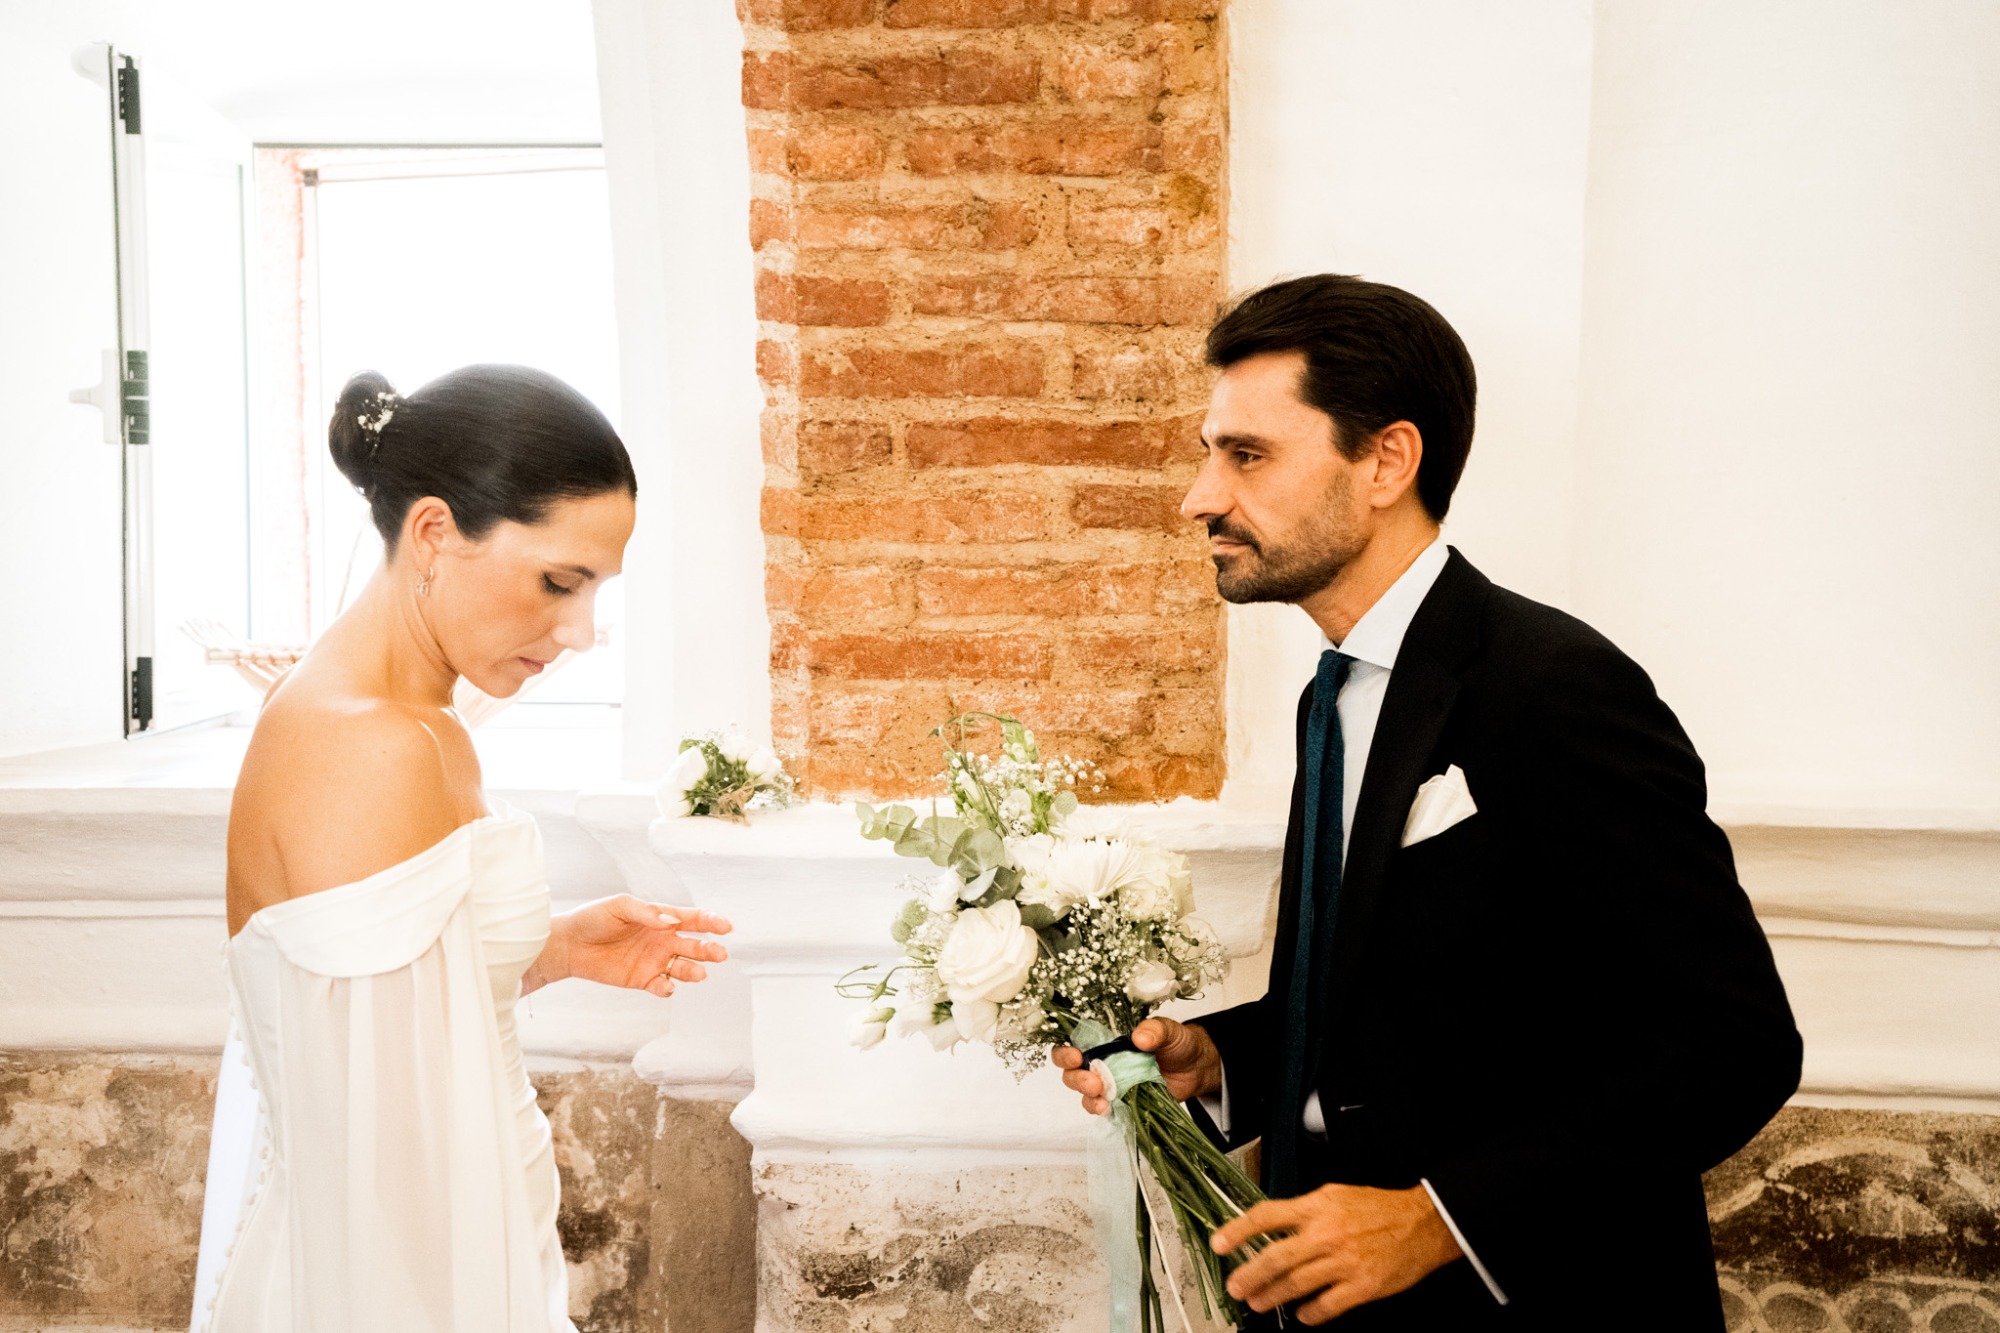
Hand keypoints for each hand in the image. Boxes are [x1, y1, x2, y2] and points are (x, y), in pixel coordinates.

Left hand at [527, 895, 731, 996]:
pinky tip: (667, 986)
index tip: (726, 926)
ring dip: (693, 971)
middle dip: (709, 950)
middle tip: (720, 954)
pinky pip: (662, 985)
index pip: (692, 919)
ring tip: (699, 974)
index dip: (711, 921)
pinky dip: (668, 987)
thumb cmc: (594, 919)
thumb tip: (671, 921)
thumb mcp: (620, 906)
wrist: (570, 944)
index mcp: (661, 918)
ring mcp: (654, 961)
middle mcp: (662, 940)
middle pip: (694, 945)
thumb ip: (647, 913)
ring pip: (683, 967)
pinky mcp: (642, 980)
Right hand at [1051, 1017, 1221, 1114]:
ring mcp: (1112, 1084)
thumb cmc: (1178, 1043)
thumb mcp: (1169, 1030)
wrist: (1197, 1067)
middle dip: (1076, 1078)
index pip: (1073, 1044)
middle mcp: (1103, 1062)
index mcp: (1106, 1040)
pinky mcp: (1123, 1102)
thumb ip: (1155, 1030)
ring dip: (1087, 1098)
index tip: (1075, 1056)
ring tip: (1102, 1100)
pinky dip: (1101, 1110)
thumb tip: (1139, 1037)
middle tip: (1094, 1082)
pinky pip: (1104, 1109)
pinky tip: (1107, 1110)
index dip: (1065, 1052)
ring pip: (1084, 1093)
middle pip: (1072, 1072)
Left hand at [1211, 1183, 1462, 1323]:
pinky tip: (1302, 1315)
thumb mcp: (1335, 1195)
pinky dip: (1310, 1314)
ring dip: (1272, 1296)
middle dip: (1249, 1275)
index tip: (1220, 1243)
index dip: (1238, 1230)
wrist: (1422, 1223)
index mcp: (1317, 1206)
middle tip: (1235, 1286)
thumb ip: (1304, 1212)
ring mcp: (1344, 1262)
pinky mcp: (1362, 1287)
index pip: (1267, 1216)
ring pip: (1295, 1284)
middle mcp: (1326, 1233)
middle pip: (1275, 1257)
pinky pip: (1326, 1306)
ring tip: (1258, 1302)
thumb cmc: (1379, 1209)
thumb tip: (1271, 1227)